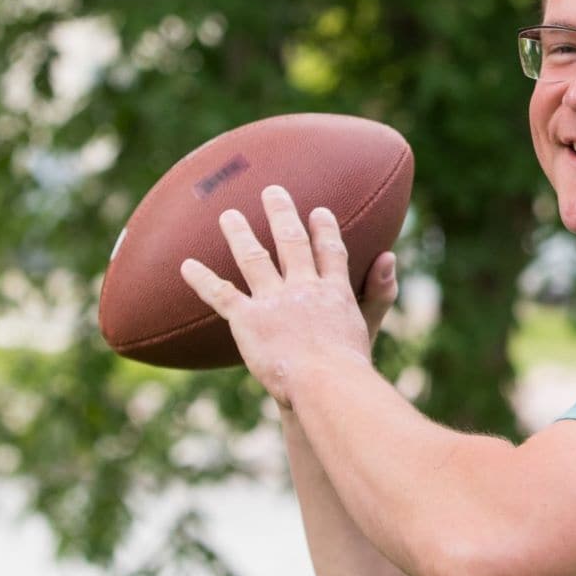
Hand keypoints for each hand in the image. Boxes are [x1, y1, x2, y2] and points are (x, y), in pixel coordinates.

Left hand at [179, 185, 395, 406]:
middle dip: (281, 214)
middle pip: (291, 243)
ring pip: (253, 259)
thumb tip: (389, 256)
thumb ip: (380, 289)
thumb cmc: (349, 365)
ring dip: (239, 235)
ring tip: (228, 216)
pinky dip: (202, 279)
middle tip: (272, 191)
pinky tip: (186, 266)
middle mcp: (303, 288)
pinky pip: (221, 294)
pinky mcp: (248, 319)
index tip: (319, 211)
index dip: (324, 230)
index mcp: (334, 290)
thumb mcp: (371, 324)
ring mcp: (273, 301)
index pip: (331, 252)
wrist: (324, 383)